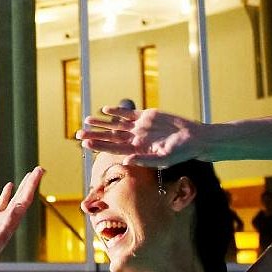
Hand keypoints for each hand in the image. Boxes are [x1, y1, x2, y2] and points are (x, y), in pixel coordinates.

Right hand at [0, 166, 43, 266]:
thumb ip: (7, 224)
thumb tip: (17, 209)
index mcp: (14, 220)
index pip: (26, 198)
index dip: (33, 184)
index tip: (39, 171)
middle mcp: (12, 218)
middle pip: (25, 196)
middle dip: (32, 182)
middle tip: (39, 168)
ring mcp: (4, 218)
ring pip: (16, 198)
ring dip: (23, 186)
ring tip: (29, 174)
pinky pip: (3, 203)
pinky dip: (7, 193)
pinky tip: (9, 185)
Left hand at [75, 107, 207, 164]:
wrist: (194, 138)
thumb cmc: (181, 152)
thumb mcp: (163, 158)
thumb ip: (144, 160)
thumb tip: (125, 161)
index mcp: (137, 151)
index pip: (113, 148)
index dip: (99, 146)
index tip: (85, 144)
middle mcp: (136, 139)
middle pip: (110, 137)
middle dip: (94, 135)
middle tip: (77, 134)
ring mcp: (140, 127)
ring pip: (116, 125)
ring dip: (102, 123)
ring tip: (87, 120)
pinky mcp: (146, 116)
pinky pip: (128, 114)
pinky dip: (117, 112)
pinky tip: (106, 110)